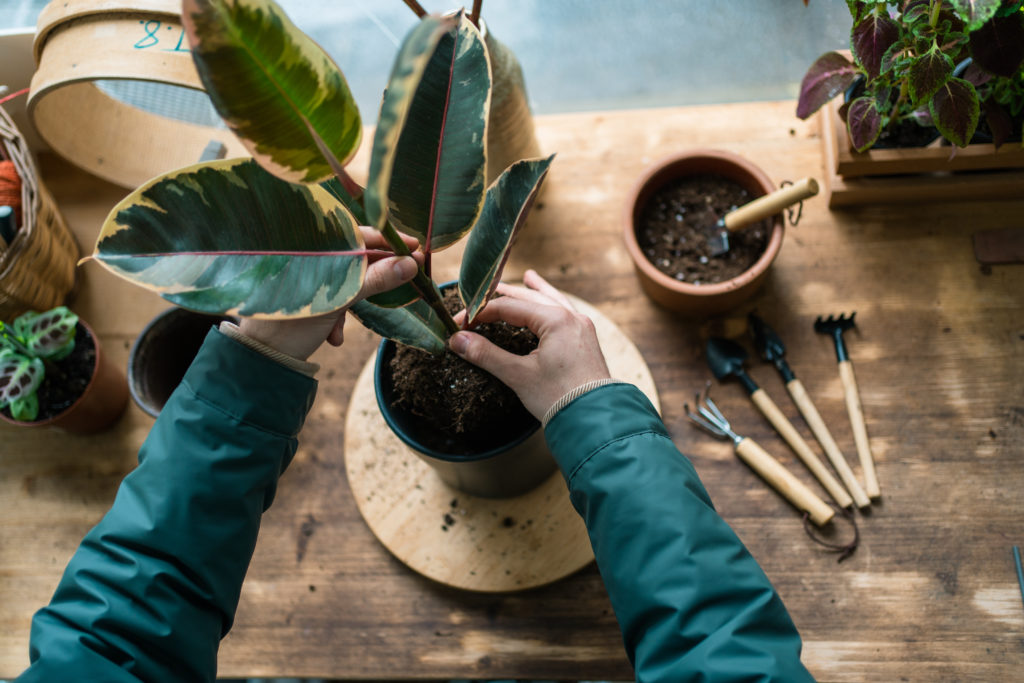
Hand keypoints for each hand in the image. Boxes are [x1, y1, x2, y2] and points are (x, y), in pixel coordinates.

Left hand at [238, 228, 419, 360]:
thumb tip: (411, 264)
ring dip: (353, 301)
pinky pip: (332, 297)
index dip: (389, 241)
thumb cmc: (293, 323)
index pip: (358, 234)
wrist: (263, 358)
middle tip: (404, 279)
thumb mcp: (340, 300)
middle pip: (354, 257)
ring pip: (345, 279)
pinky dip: (337, 315)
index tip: (415, 249)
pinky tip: (334, 336)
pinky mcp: (305, 296)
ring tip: (346, 326)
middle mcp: (308, 256)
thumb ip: (376, 279)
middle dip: (374, 276)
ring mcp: (306, 276)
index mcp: (312, 247)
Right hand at [448, 270, 610, 419]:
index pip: (508, 308)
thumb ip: (487, 355)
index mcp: (556, 320)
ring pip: (553, 301)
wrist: (596, 421)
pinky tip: (552, 305)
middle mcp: (571, 317)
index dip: (480, 313)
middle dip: (505, 296)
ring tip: (528, 277)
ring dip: (536, 292)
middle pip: (530, 298)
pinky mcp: (585, 340)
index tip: (460, 324)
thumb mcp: (519, 375)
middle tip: (482, 292)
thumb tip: (457, 340)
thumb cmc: (559, 398)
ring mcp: (581, 328)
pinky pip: (566, 313)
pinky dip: (553, 305)